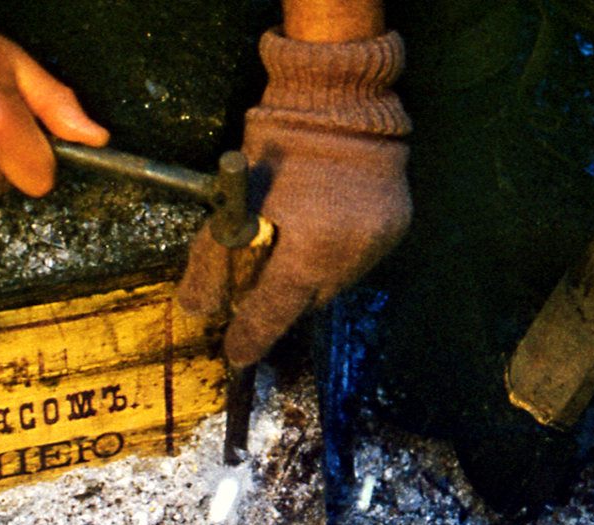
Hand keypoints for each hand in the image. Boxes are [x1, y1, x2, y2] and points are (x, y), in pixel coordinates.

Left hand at [177, 30, 411, 366]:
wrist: (340, 101)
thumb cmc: (279, 146)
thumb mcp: (236, 203)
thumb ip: (213, 260)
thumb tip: (196, 309)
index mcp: (311, 247)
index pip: (276, 309)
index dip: (252, 334)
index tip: (237, 354)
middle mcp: (352, 253)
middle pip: (306, 302)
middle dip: (280, 301)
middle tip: (257, 289)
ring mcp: (379, 242)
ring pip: (334, 285)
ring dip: (308, 281)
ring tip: (291, 254)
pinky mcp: (397, 228)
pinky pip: (358, 261)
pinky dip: (334, 259)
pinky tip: (319, 236)